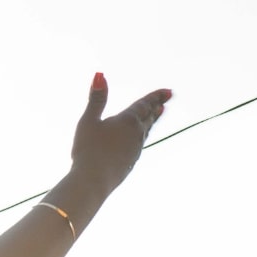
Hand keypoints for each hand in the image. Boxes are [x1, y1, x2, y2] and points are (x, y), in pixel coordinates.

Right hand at [70, 74, 170, 193]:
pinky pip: (139, 144)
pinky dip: (142, 136)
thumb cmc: (88, 150)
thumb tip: (100, 75)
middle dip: (156, 106)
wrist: (93, 180)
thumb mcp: (88, 121)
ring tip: (155, 114)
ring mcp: (135, 149)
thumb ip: (96, 100)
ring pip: (146, 131)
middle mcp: (136, 134)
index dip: (156, 96)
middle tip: (166, 98)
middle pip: (149, 117)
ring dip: (151, 121)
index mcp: (128, 120)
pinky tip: (138, 140)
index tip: (168, 91)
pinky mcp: (131, 162)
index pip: (145, 104)